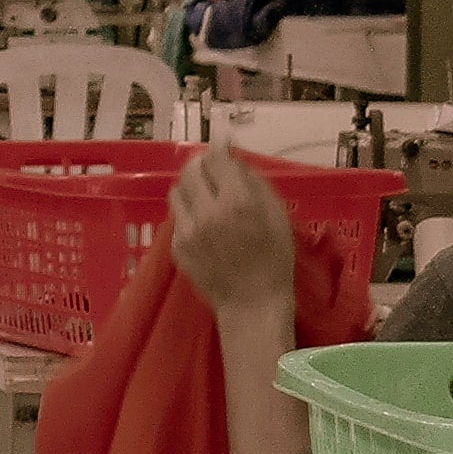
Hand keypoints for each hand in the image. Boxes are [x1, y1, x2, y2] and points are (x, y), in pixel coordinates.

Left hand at [167, 144, 298, 326]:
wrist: (252, 302)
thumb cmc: (274, 257)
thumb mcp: (276, 213)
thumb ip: (252, 179)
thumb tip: (231, 152)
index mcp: (237, 202)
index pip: (215, 159)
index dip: (219, 151)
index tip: (224, 151)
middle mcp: (207, 212)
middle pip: (190, 169)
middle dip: (202, 166)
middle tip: (214, 173)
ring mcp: (187, 231)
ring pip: (177, 190)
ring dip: (191, 188)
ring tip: (207, 198)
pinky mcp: (176, 246)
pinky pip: (177, 216)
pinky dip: (188, 213)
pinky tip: (205, 226)